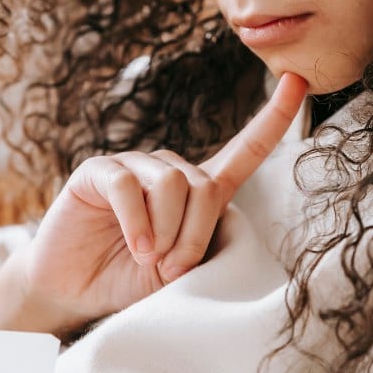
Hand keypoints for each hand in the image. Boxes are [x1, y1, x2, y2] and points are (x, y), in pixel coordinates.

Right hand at [0, 72, 307, 337]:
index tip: (298, 80)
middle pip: (203, 186)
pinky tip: (135, 245)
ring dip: (165, 231)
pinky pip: (129, 186)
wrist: (73, 292)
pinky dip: (137, 221)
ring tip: (149, 257)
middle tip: (173, 268)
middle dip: (194, 234)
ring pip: (171, 183)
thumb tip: (206, 215)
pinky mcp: (99, 171)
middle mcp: (169, 171)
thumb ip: (197, 243)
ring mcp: (133, 167)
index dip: (273, 119)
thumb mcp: (176, 270)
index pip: (244, 151)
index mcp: (198, 191)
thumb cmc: (129, 281)